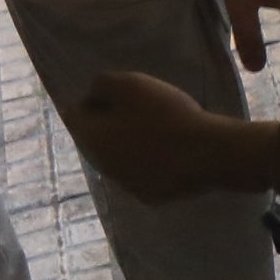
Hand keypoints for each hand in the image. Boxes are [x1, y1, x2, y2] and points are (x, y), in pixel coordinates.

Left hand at [69, 71, 262, 203]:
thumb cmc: (165, 114)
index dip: (92, 100)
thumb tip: (92, 92)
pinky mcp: (149, 196)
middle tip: (139, 110)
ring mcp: (125, 184)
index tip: (117, 93)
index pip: (73, 115)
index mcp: (91, 137)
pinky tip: (170, 153)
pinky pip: (141, 174)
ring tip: (157, 130)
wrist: (206, 153)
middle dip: (109, 124)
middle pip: (95, 139)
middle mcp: (101, 165)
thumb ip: (103, 83)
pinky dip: (148, 163)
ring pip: (118, 159)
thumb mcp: (131, 84)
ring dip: (128, 145)